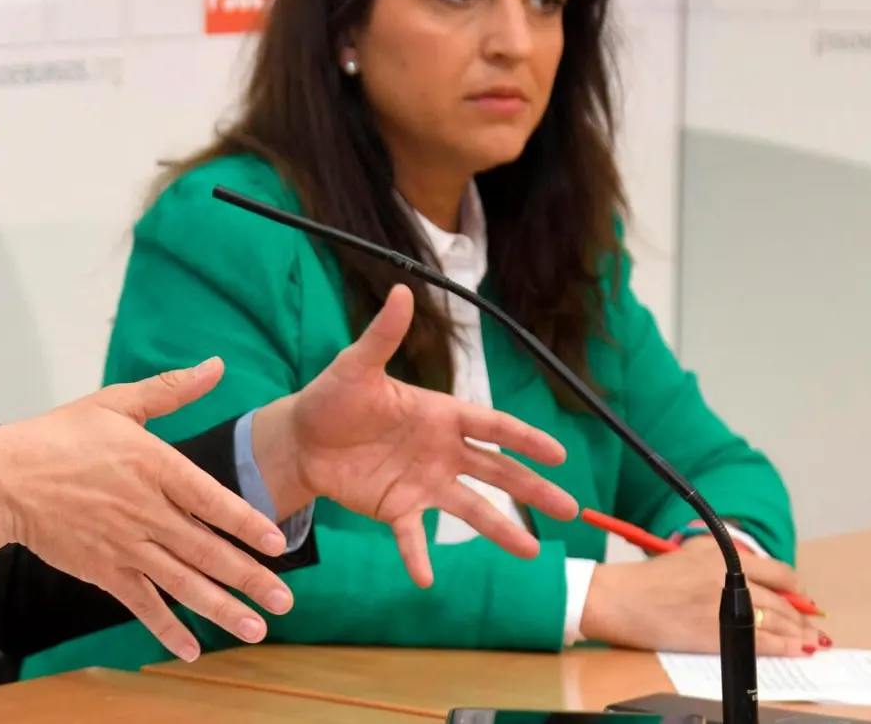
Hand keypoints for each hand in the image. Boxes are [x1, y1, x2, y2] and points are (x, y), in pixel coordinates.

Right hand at [0, 359, 294, 661]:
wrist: (4, 479)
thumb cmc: (59, 436)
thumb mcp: (115, 403)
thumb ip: (170, 390)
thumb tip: (215, 367)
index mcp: (152, 465)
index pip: (210, 499)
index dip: (246, 523)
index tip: (278, 543)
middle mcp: (144, 510)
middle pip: (205, 549)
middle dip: (249, 578)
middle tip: (284, 601)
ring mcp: (124, 544)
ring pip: (181, 582)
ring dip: (221, 608)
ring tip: (255, 628)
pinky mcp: (103, 569)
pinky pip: (141, 603)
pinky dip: (166, 628)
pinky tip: (192, 649)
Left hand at [249, 284, 579, 586]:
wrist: (301, 438)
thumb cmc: (332, 397)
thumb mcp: (355, 366)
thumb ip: (383, 336)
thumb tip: (402, 291)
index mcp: (440, 415)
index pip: (493, 426)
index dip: (525, 440)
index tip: (559, 454)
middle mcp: (441, 451)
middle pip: (496, 472)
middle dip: (532, 490)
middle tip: (570, 509)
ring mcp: (423, 483)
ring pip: (470, 508)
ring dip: (499, 530)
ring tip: (530, 553)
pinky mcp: (396, 508)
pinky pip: (412, 536)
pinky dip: (418, 555)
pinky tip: (426, 578)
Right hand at [581, 535, 828, 655]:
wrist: (619, 599)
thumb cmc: (648, 580)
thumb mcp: (688, 556)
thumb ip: (721, 560)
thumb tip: (753, 576)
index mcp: (723, 558)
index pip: (777, 572)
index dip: (795, 589)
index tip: (801, 598)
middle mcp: (729, 579)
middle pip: (781, 601)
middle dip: (801, 616)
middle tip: (810, 625)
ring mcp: (725, 608)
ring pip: (776, 622)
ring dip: (798, 633)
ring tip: (809, 640)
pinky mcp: (717, 634)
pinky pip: (762, 642)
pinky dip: (783, 647)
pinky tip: (794, 650)